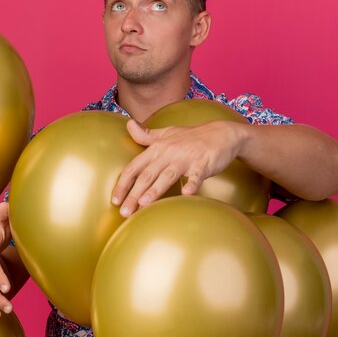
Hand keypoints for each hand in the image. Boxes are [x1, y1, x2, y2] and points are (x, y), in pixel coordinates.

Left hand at [112, 119, 244, 216]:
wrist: (222, 134)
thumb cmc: (192, 137)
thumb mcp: (167, 133)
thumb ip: (146, 135)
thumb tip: (128, 124)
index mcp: (158, 147)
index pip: (135, 166)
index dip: (123, 183)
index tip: (114, 199)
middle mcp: (169, 152)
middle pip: (147, 175)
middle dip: (134, 194)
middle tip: (124, 212)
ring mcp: (186, 158)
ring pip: (167, 175)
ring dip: (155, 190)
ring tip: (143, 204)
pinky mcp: (203, 164)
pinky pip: (196, 175)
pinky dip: (192, 183)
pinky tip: (186, 194)